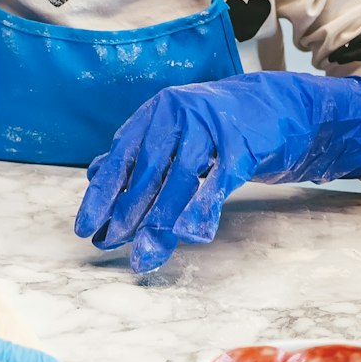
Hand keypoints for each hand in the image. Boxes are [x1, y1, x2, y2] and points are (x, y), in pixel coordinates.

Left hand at [76, 73, 360, 274]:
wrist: (275, 108)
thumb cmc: (216, 127)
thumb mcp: (172, 132)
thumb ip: (137, 152)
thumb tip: (95, 175)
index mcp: (156, 113)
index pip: (121, 155)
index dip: (102, 192)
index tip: (85, 226)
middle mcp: (178, 114)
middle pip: (147, 169)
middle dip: (126, 210)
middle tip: (110, 243)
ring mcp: (210, 126)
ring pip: (179, 178)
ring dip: (160, 219)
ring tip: (145, 253)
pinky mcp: (241, 145)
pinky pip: (218, 181)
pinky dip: (202, 207)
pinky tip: (190, 235)